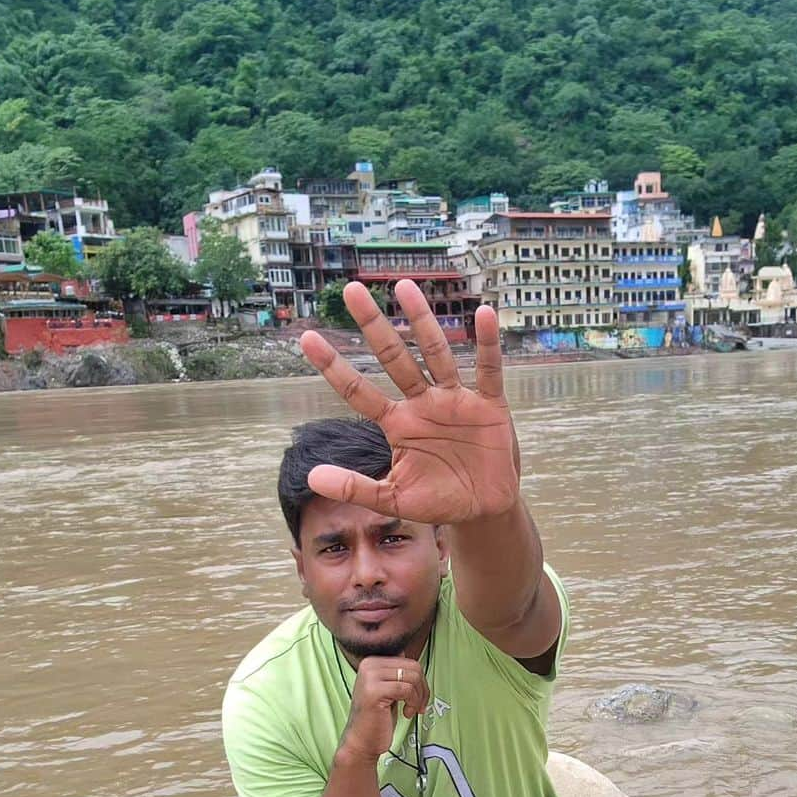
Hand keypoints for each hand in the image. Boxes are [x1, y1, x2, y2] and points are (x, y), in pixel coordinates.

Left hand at [299, 280, 518, 523]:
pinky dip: (487, 344)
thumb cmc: (439, 501)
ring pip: (436, 353)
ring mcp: (455, 400)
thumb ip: (355, 487)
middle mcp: (423, 404)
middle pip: (393, 358)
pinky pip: (488, 370)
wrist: (484, 509)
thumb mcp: (393, 498)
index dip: (334, 367)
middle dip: (373, 326)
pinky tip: (484, 314)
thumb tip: (311, 477)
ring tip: (404, 287)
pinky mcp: (488, 405)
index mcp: (397, 424)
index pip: (359, 391)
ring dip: (421, 321)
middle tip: (351, 290)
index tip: (307, 339)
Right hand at [337, 657, 429, 765]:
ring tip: (411, 710)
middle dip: (423, 688)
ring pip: (413, 678)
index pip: (409, 661)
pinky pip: (407, 690)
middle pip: (414, 667)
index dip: (420, 680)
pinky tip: (406, 714)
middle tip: (418, 706)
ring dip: (419, 697)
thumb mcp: (388, 688)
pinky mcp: (374, 691)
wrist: (361, 741)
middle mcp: (368, 664)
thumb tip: (410, 656)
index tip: (418, 697)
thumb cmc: (378, 717)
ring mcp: (370, 677)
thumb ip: (396, 672)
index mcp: (371, 661)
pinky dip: (413, 703)